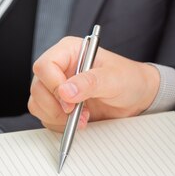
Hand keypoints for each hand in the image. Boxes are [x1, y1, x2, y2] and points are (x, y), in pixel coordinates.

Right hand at [28, 36, 159, 131]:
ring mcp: (57, 87)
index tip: (69, 102)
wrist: (136, 98)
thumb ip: (90, 82)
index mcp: (70, 51)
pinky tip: (78, 121)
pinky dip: (59, 124)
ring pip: (38, 104)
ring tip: (82, 118)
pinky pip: (45, 117)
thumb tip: (66, 91)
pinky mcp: (58, 104)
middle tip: (76, 113)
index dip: (53, 86)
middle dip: (55, 106)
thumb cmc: (129, 79)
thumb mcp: (114, 78)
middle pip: (38, 87)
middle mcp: (59, 68)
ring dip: (57, 117)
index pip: (45, 66)